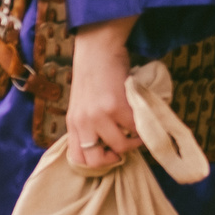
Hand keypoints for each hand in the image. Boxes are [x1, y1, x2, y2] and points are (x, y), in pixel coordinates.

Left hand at [66, 18, 140, 171]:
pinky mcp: (116, 107)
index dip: (95, 164)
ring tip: (136, 131)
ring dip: (133, 142)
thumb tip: (106, 144)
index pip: (77, 159)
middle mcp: (82, 123)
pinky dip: (142, 128)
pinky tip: (142, 119)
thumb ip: (89, 124)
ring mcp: (98, 116)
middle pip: (96, 161)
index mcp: (73, 123)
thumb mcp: (83, 104)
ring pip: (120, 146)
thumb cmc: (93, 76)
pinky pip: (134, 129)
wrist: (98, 50)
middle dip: (114, 158)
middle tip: (124, 147)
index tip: (109, 155)